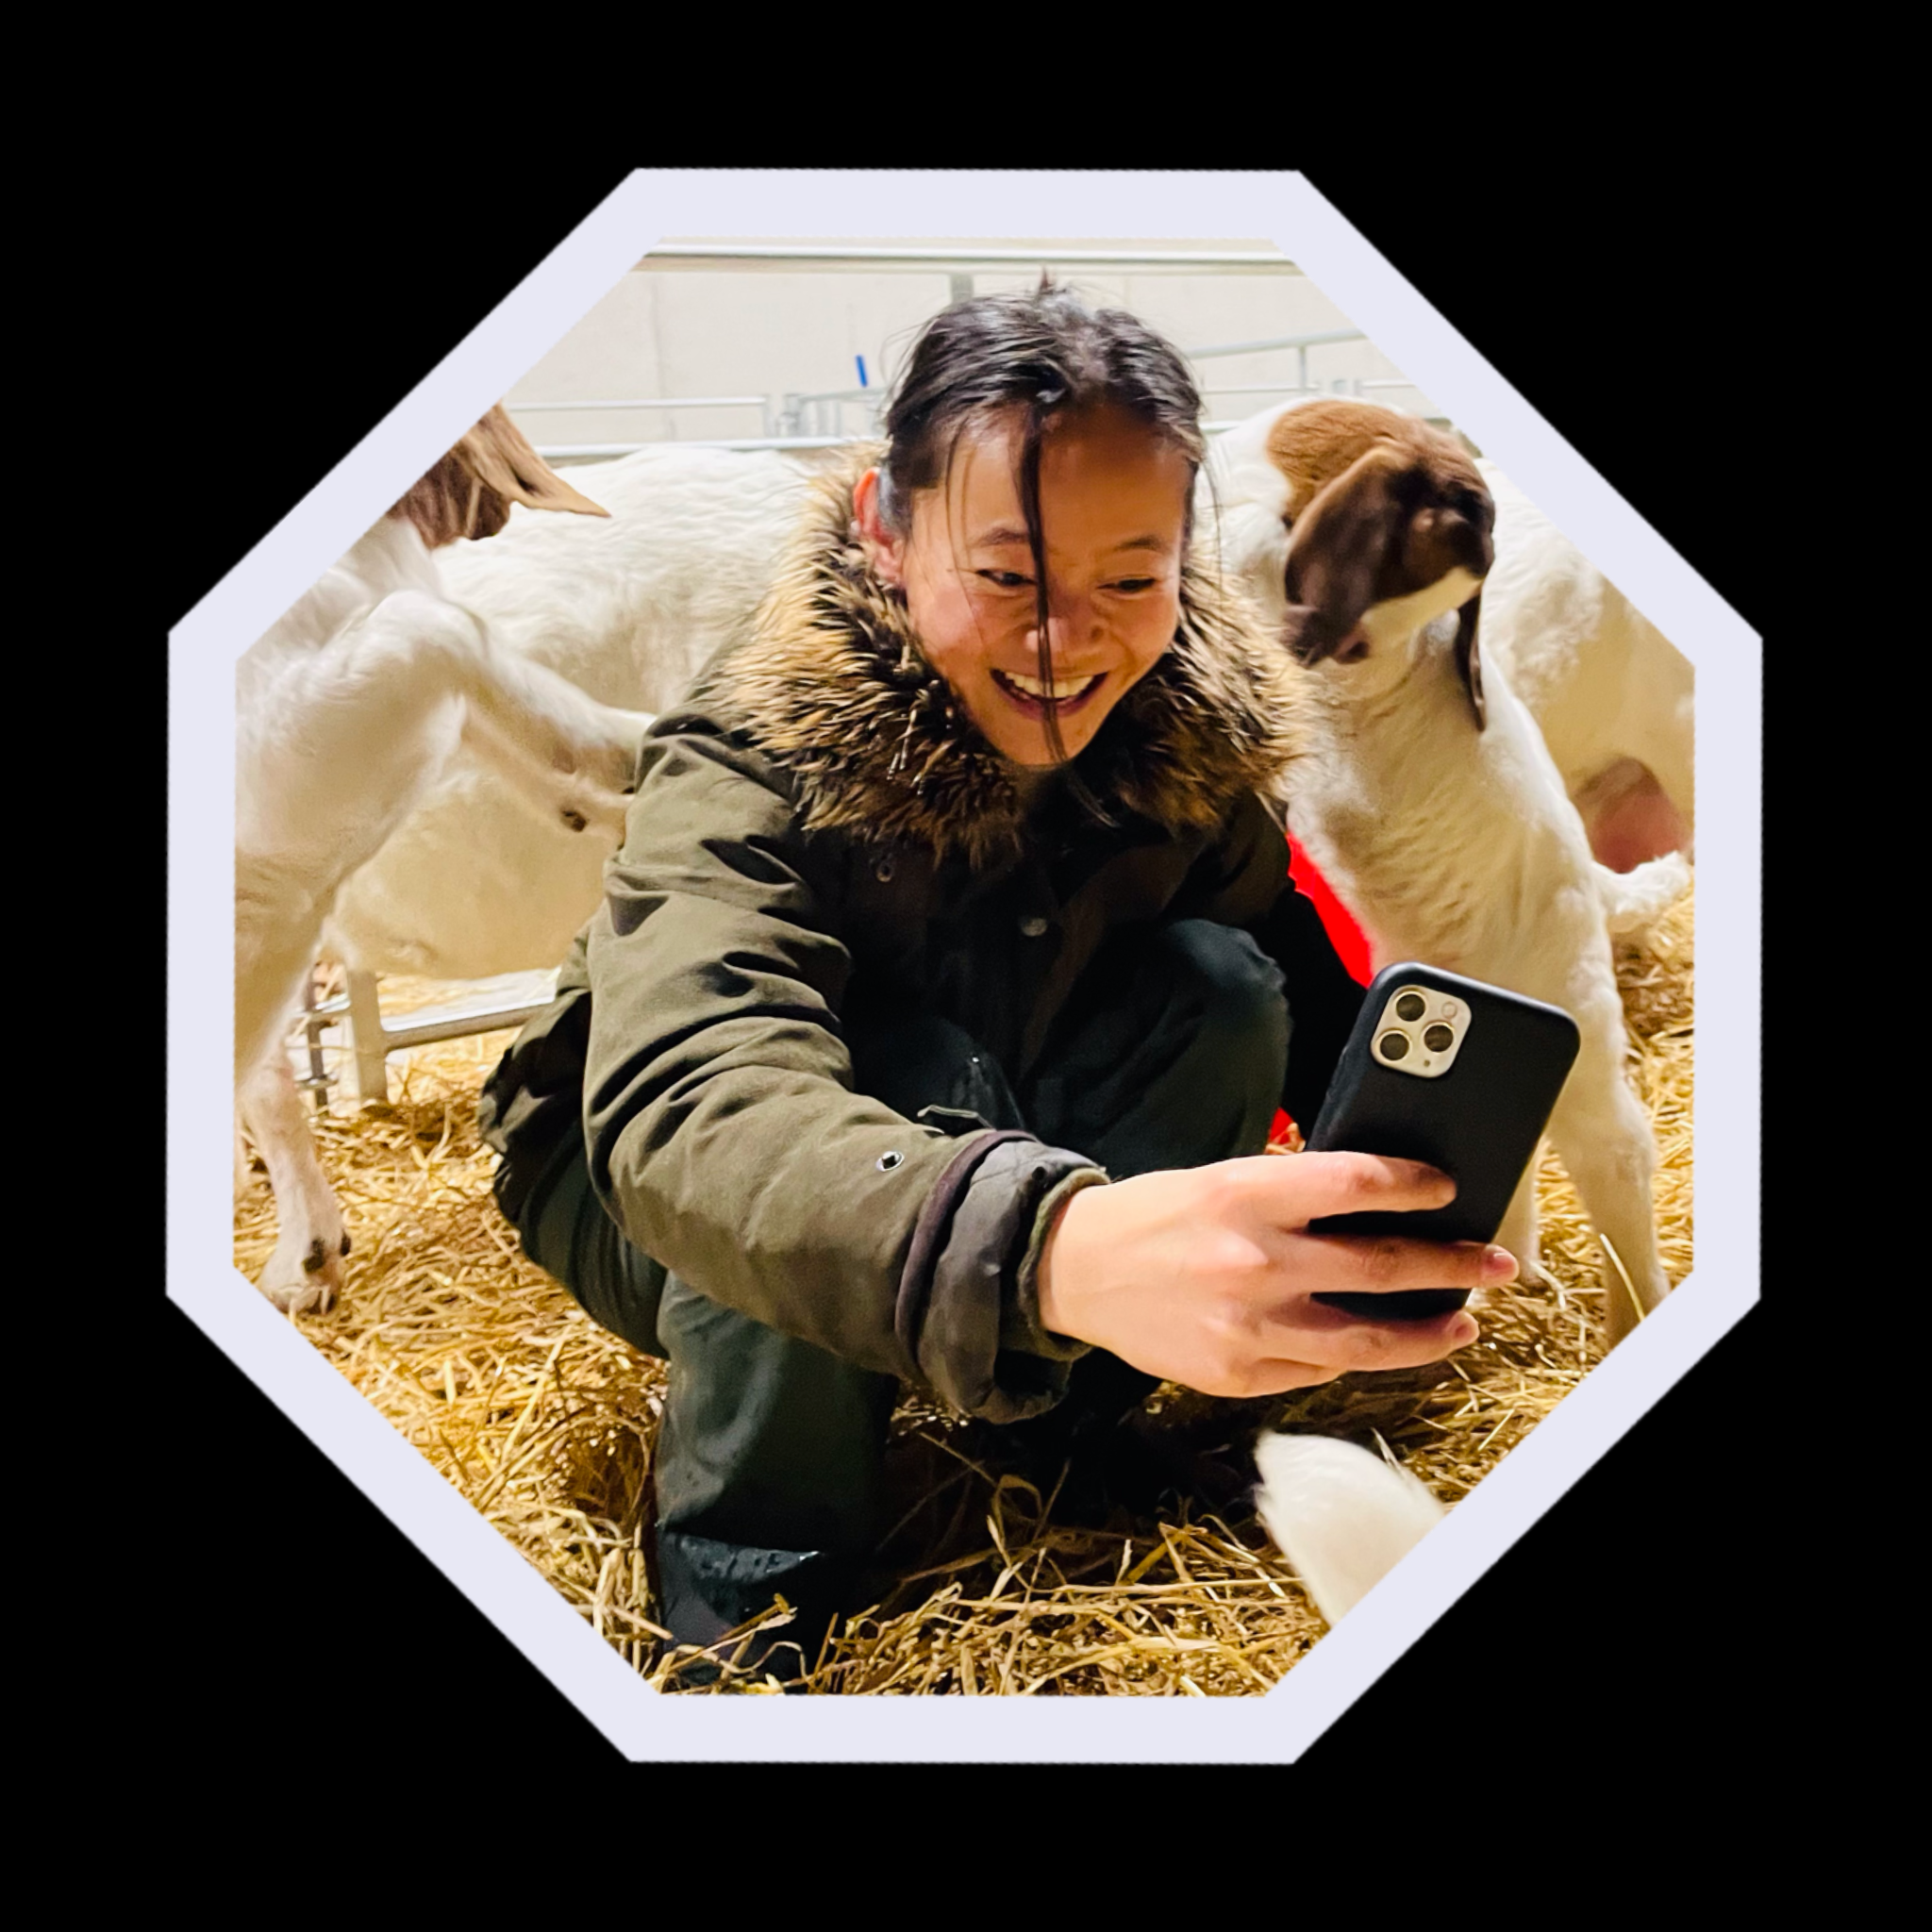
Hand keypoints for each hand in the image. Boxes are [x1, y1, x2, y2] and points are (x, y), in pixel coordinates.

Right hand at [1034, 1153, 1512, 1397]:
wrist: (1076, 1271)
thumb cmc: (1156, 1216)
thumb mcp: (1221, 1178)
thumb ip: (1293, 1190)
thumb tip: (1377, 1203)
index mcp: (1247, 1194)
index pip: (1358, 1185)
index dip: (1415, 1186)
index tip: (1446, 1189)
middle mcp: (1253, 1261)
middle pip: (1382, 1266)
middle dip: (1452, 1265)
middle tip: (1495, 1264)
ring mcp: (1247, 1326)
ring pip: (1367, 1339)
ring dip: (1428, 1332)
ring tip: (1461, 1323)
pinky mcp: (1237, 1373)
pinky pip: (1319, 1371)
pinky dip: (1356, 1357)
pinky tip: (1379, 1345)